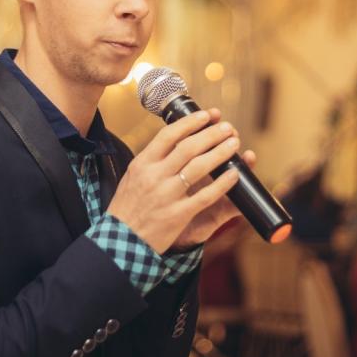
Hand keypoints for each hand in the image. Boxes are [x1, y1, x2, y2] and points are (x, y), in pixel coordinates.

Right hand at [106, 107, 242, 254]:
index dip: (190, 122)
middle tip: (227, 127)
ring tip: (234, 144)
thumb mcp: (132, 177)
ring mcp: (167, 195)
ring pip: (199, 167)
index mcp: (142, 164)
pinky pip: (206, 196)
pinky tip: (235, 175)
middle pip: (188, 147)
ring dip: (220, 152)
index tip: (207, 115)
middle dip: (211, 134)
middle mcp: (154, 176)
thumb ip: (152, 160)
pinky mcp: (178, 214)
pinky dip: (223, 184)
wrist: (122, 242)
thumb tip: (175, 140)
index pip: (168, 135)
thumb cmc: (128, 208)